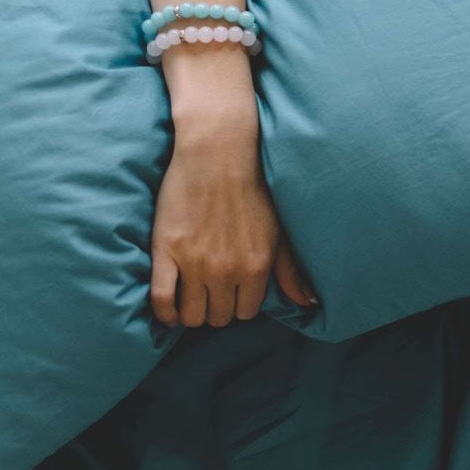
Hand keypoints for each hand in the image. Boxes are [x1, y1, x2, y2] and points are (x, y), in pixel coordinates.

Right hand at [149, 116, 318, 328]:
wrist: (218, 152)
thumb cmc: (252, 187)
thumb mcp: (279, 231)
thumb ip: (291, 271)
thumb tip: (308, 303)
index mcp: (257, 267)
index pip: (246, 312)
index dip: (237, 304)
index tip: (230, 292)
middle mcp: (227, 270)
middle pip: (219, 317)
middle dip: (215, 308)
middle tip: (209, 292)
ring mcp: (195, 262)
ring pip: (191, 315)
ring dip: (191, 311)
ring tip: (189, 297)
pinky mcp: (167, 250)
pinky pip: (161, 299)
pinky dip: (164, 311)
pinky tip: (168, 307)